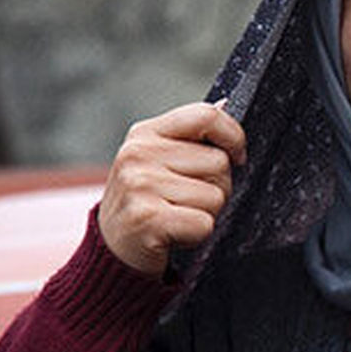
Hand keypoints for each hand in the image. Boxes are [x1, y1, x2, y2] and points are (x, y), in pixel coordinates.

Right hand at [98, 101, 245, 276]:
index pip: (207, 115)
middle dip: (217, 185)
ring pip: (216, 196)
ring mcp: (139, 186)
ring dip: (207, 212)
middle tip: (188, 199)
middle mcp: (138, 154)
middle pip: (220, 162)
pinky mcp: (147, 219)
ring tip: (178, 214)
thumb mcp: (160, 158)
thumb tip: (226, 105)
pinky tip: (174, 233)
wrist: (112, 246)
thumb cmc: (147, 198)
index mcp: (145, 133)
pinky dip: (198, 234)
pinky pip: (205, 223)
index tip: (238, 156)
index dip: (234, 136)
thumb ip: (191, 135)